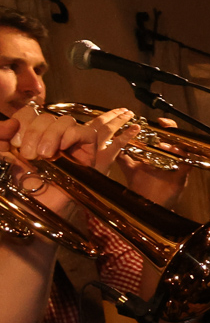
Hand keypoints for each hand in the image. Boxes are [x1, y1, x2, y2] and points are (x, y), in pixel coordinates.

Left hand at [2, 103, 138, 218]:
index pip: (30, 112)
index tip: (15, 144)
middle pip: (46, 116)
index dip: (22, 121)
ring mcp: (70, 145)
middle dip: (35, 132)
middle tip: (30, 155)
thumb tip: (12, 122)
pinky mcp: (88, 154)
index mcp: (30, 134)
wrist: (36, 209)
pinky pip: (86, 133)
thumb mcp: (1, 156)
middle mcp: (50, 137)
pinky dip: (72, 135)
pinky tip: (63, 148)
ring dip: (51, 135)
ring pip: (65, 121)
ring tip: (45, 156)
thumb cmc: (17, 187)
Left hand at [118, 116, 189, 206]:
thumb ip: (120, 152)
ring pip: (183, 148)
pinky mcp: (181, 177)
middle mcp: (168, 157)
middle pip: (175, 137)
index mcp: (157, 153)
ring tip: (163, 142)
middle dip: (171, 128)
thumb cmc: (139, 185)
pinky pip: (187, 164)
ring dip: (174, 143)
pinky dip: (182, 157)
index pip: (162, 134)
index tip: (158, 120)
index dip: (161, 125)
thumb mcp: (127, 165)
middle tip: (164, 123)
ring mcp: (176, 166)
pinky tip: (172, 153)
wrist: (145, 203)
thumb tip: (108, 139)